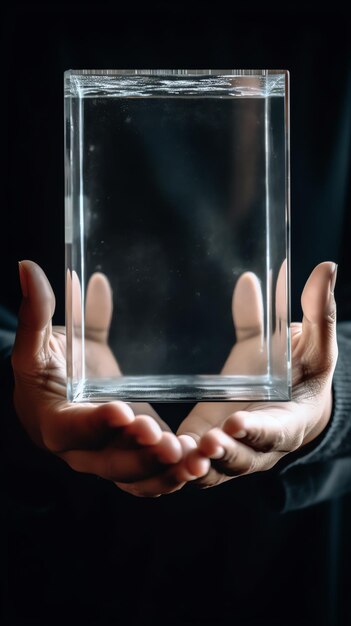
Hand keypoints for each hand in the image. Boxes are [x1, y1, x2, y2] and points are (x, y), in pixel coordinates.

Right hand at [12, 261, 187, 485]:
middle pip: (107, 461)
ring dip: (161, 471)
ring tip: (191, 458)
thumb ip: (37, 311)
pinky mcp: (131, 454)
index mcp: (53, 421)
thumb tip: (28, 268)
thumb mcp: (37, 342)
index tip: (122, 410)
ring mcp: (107, 457)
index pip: (72, 427)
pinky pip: (149, 474)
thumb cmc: (43, 367)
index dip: (95, 423)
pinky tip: (198, 463)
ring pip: (132, 475)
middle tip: (165, 441)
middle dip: (137, 453)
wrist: (52, 394)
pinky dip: (171, 474)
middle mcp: (80, 450)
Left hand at [177, 262, 337, 487]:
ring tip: (175, 453)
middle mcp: (259, 447)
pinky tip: (150, 451)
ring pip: (211, 471)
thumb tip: (326, 268)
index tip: (238, 421)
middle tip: (205, 443)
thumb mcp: (313, 343)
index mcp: (288, 422)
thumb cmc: (302, 371)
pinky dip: (173, 464)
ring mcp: (229, 452)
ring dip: (193, 466)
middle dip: (223, 454)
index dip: (258, 430)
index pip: (276, 432)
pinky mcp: (204, 448)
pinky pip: (188, 464)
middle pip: (241, 460)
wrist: (290, 401)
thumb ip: (318, 311)